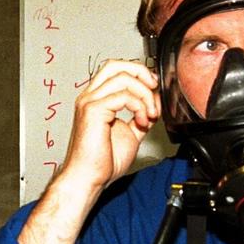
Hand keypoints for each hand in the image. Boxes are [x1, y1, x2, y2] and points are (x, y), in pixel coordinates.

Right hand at [55, 59, 159, 195]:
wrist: (89, 178)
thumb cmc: (102, 162)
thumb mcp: (131, 134)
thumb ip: (140, 116)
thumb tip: (154, 102)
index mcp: (96, 100)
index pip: (116, 70)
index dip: (139, 74)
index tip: (154, 90)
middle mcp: (90, 97)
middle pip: (116, 65)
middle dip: (141, 72)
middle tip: (154, 89)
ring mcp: (90, 102)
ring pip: (123, 78)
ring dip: (145, 94)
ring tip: (151, 114)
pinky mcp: (93, 111)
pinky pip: (124, 96)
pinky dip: (139, 106)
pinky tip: (142, 122)